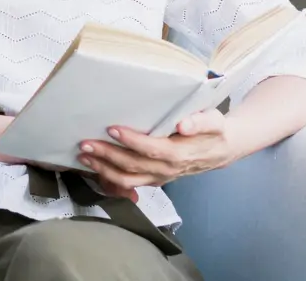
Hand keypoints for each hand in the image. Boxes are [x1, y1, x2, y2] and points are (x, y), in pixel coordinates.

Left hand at [77, 109, 241, 199]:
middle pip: (132, 166)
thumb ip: (200, 120)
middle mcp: (166, 170)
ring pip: (127, 179)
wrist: (221, 150)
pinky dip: (110, 178)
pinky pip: (130, 184)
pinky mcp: (155, 179)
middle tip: (85, 144)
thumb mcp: (214, 120)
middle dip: (107, 155)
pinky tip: (96, 169)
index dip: (130, 140)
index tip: (112, 128)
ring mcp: (159, 177)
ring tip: (84, 157)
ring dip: (103, 169)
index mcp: (178, 154)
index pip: (150, 149)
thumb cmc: (214, 131)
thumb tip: (183, 124)